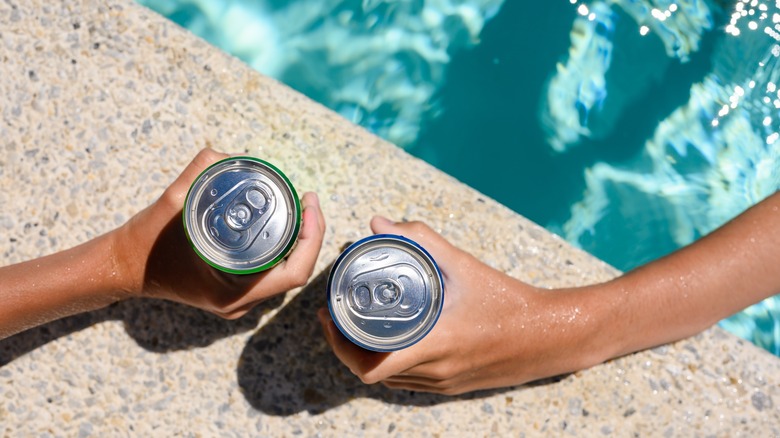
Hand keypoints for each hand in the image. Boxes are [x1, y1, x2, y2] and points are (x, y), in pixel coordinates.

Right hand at [113, 148, 326, 318]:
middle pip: (294, 270)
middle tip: (308, 199)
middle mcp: (240, 302)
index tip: (310, 203)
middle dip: (310, 234)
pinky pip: (270, 271)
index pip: (294, 272)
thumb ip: (201, 172)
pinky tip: (282, 222)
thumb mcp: (171, 202)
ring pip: (285, 271)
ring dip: (298, 241)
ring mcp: (238, 299)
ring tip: (300, 207)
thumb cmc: (145, 243)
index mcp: (232, 292)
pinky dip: (282, 247)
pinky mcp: (234, 290)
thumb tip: (234, 154)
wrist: (122, 267)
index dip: (312, 237)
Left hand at [317, 217, 602, 394]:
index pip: (371, 366)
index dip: (340, 347)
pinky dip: (391, 362)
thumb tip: (379, 223)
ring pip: (389, 379)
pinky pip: (409, 381)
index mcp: (435, 346)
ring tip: (356, 323)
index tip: (329, 317)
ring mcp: (443, 383)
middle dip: (346, 347)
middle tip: (336, 316)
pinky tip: (390, 338)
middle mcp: (436, 372)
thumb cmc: (509, 301)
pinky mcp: (452, 386)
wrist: (550, 336)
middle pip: (372, 372)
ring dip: (367, 355)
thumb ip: (421, 240)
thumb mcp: (465, 267)